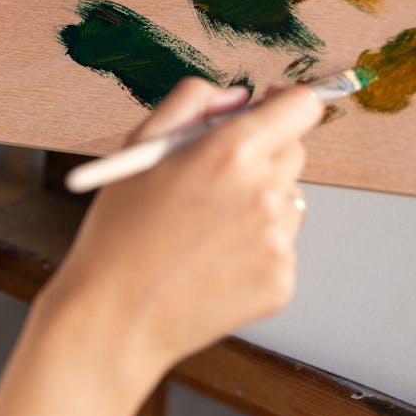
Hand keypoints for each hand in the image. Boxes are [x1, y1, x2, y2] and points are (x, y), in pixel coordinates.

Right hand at [44, 76, 323, 384]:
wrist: (113, 318)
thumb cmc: (120, 229)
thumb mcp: (141, 145)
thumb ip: (193, 101)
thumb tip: (241, 96)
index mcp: (232, 151)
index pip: (302, 106)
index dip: (288, 101)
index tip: (272, 107)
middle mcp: (264, 193)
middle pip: (295, 151)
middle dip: (265, 153)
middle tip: (219, 175)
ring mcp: (277, 242)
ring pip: (290, 200)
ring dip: (262, 202)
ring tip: (207, 227)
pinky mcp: (281, 281)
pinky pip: (282, 246)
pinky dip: (257, 248)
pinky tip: (213, 261)